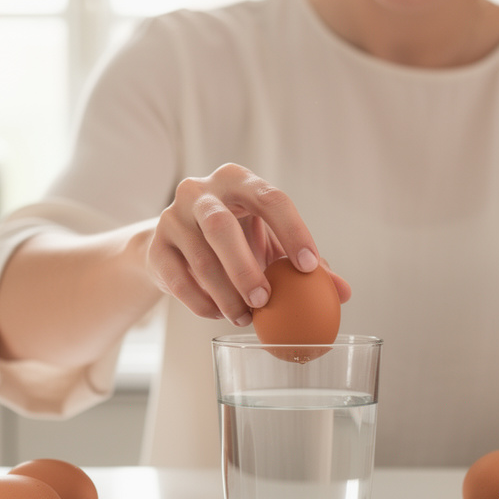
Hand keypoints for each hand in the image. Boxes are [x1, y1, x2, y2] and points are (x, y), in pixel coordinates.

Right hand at [146, 163, 350, 324]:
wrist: (177, 245)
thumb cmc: (237, 239)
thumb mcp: (271, 244)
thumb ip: (306, 265)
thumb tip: (343, 292)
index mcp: (239, 181)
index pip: (271, 198)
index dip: (293, 231)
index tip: (310, 268)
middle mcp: (201, 190)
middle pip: (221, 226)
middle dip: (245, 267)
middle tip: (266, 301)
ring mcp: (172, 216)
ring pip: (199, 257)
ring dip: (225, 293)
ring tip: (245, 317)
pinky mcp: (155, 245)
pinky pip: (177, 278)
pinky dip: (200, 302)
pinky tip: (218, 315)